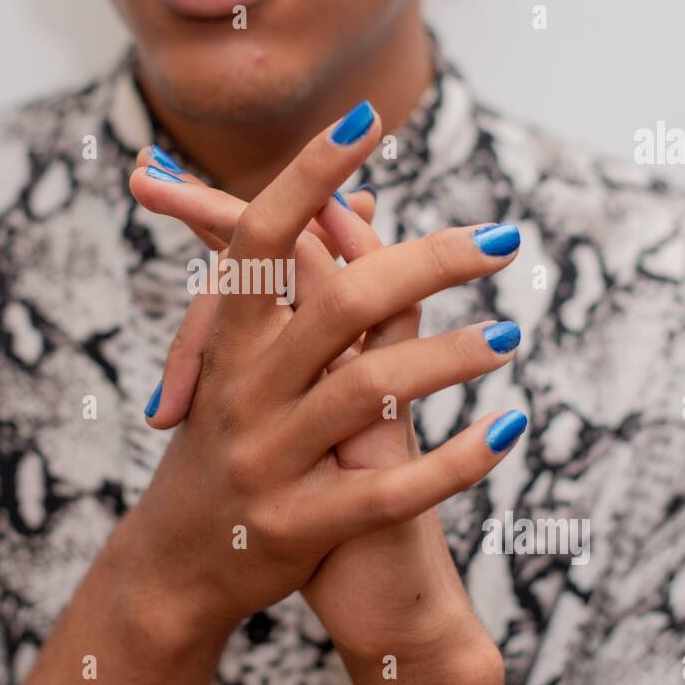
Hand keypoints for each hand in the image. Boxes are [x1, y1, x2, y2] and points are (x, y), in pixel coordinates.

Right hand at [121, 102, 526, 644]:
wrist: (175, 565)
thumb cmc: (223, 440)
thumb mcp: (243, 363)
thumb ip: (299, 285)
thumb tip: (358, 203)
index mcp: (228, 344)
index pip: (262, 239)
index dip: (308, 173)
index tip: (369, 119)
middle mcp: (240, 393)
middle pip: (339, 303)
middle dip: (427, 263)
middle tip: (501, 241)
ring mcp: (267, 462)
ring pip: (370, 390)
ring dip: (449, 357)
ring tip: (509, 334)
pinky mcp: (299, 527)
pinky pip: (390, 493)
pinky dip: (457, 461)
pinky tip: (509, 430)